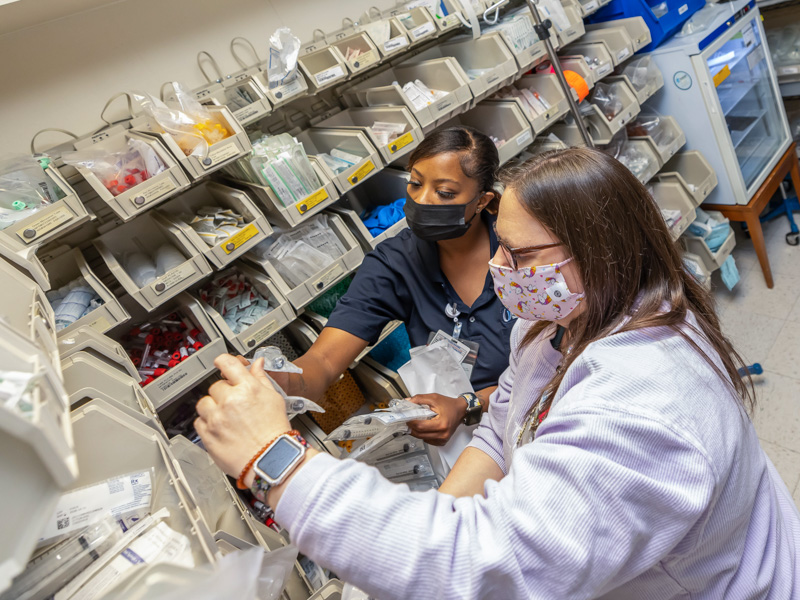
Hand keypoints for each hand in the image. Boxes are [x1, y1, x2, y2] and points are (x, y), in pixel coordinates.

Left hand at [195, 354, 290, 479]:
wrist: (271, 460)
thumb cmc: (275, 431)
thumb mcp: (273, 398)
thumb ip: (261, 378)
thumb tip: (257, 363)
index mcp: (247, 388)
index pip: (227, 363)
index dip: (223, 362)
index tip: (221, 364)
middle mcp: (230, 401)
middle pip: (216, 386)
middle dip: (224, 394)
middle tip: (235, 406)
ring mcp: (216, 418)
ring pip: (204, 403)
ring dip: (212, 408)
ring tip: (226, 419)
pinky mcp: (207, 435)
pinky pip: (199, 422)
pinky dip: (208, 424)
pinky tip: (222, 430)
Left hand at [407, 393, 465, 445]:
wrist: (461, 410)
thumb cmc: (449, 404)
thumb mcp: (434, 398)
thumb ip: (420, 399)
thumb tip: (408, 401)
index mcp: (441, 424)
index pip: (420, 426)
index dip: (411, 422)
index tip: (406, 418)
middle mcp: (442, 434)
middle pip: (420, 434)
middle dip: (412, 428)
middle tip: (408, 421)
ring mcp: (443, 439)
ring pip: (423, 439)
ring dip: (417, 432)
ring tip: (416, 423)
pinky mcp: (442, 442)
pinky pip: (428, 441)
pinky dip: (424, 435)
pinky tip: (425, 428)